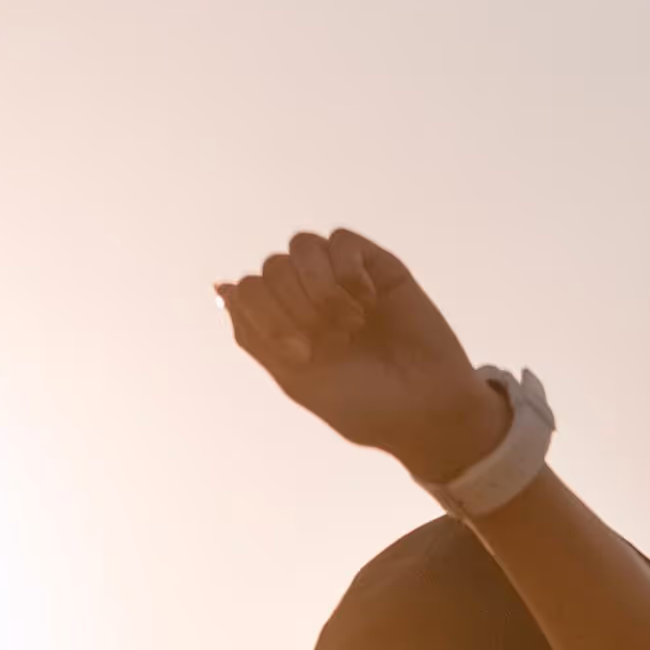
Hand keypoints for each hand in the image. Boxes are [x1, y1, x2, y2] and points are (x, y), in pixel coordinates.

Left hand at [217, 228, 509, 480]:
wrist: (426, 409)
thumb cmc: (364, 405)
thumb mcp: (297, 380)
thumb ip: (256, 336)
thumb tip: (222, 288)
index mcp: (286, 326)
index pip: (247, 290)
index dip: (265, 314)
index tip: (301, 352)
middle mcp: (309, 298)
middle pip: (271, 267)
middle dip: (294, 305)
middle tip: (331, 341)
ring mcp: (343, 279)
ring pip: (300, 245)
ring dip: (319, 285)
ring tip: (350, 322)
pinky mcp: (376, 266)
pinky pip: (341, 241)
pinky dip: (348, 271)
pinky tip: (367, 302)